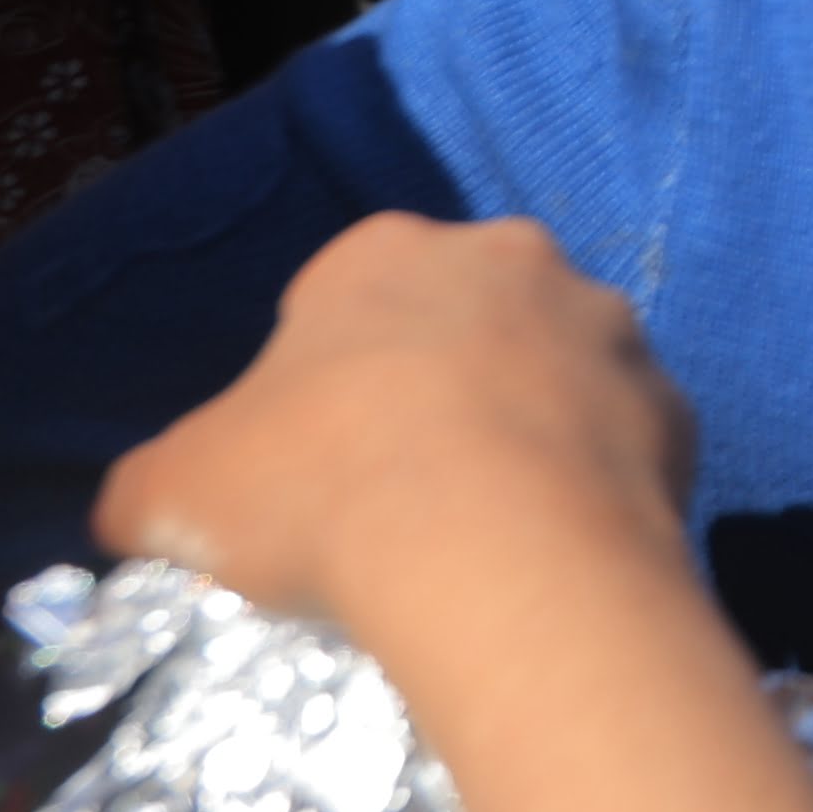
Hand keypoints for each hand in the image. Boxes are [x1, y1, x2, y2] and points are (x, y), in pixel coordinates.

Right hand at [96, 215, 695, 636]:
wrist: (503, 555)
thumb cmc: (323, 494)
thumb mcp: (176, 493)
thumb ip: (151, 487)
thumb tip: (136, 508)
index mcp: (382, 255)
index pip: (337, 300)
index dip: (316, 385)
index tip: (310, 465)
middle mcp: (509, 259)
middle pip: (456, 326)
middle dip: (431, 394)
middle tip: (398, 498)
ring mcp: (606, 327)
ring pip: (551, 377)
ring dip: (523, 433)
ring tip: (484, 536)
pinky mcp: (675, 407)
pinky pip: (621, 445)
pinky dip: (591, 489)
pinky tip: (553, 556)